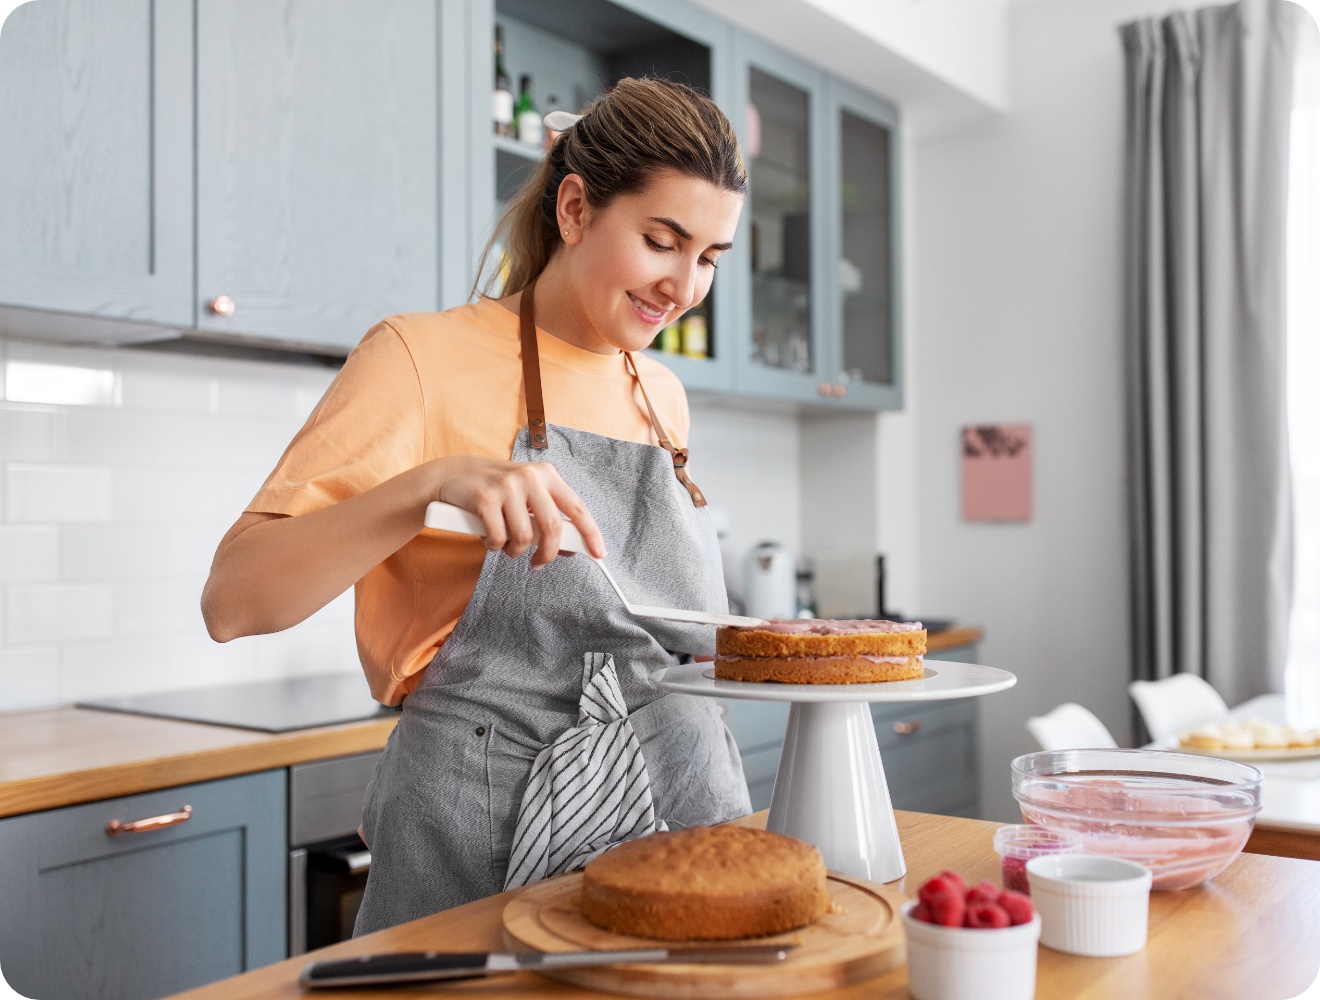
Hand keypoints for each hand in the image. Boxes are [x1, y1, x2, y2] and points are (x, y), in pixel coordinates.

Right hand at [430, 456, 606, 566]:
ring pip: (523, 537)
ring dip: (515, 551)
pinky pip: (498, 538)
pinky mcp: (484, 498)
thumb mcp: (527, 496)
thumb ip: (547, 517)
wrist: (454, 474)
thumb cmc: (497, 491)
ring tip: (506, 545)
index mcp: (547, 474)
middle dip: (548, 553)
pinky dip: (494, 546)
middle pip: (552, 527)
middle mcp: (530, 476)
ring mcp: (507, 486)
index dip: (590, 533)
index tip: (599, 553)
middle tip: (539, 563)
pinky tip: (489, 537)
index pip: (577, 507)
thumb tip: (570, 548)